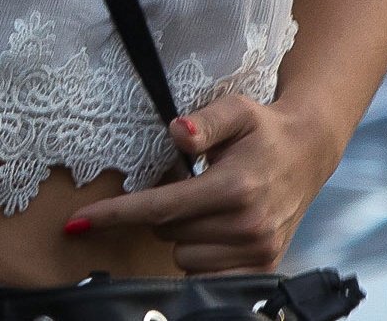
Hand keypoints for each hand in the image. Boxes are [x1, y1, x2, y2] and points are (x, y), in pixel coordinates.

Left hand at [63, 96, 340, 273]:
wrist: (308, 153)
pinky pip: (208, 277)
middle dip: (164, 212)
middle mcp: (248, 225)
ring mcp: (258, 251)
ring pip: (184, 257)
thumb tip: (177, 132)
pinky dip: (201, 257)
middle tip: (189, 184)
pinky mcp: (264, 267)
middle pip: (167, 233)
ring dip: (184, 234)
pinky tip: (215, 232)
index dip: (117, 214)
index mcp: (234, 187)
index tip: (79, 222)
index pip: (161, 207)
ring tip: (209, 205)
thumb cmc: (262, 129)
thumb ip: (204, 121)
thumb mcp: (236, 110)